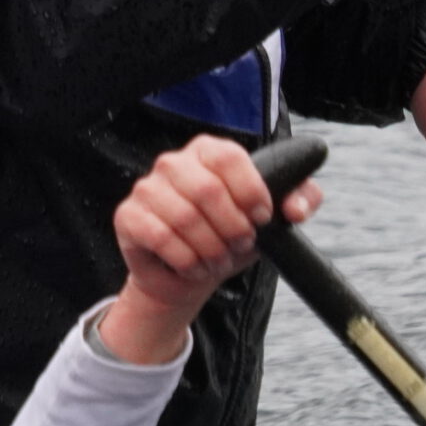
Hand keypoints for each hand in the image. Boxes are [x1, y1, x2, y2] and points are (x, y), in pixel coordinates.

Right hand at [98, 135, 322, 364]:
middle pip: (207, 189)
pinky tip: (193, 267)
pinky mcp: (128, 215)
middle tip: (239, 245)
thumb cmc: (227, 237)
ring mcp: (147, 187)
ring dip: (209, 250)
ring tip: (217, 261)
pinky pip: (160, 236)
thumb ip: (298, 200)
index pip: (229, 157)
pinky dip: (185, 260)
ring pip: (184, 217)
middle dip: (231, 228)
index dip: (250, 190)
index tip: (261, 217)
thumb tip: (296, 208)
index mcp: (208, 151)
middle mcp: (173, 163)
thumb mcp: (269, 220)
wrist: (188, 274)